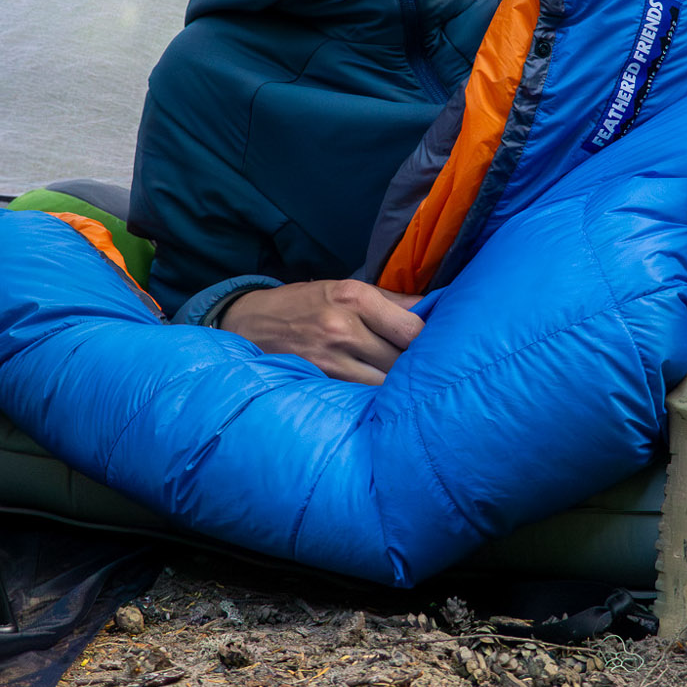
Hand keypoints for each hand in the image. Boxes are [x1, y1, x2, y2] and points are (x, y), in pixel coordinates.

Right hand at [219, 279, 423, 384]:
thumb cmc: (302, 303)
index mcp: (354, 297)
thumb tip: (433, 308)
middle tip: (427, 371)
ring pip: (386, 384)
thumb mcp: (342, 288)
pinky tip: (379, 397)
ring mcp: (330, 360)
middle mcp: (343, 328)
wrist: (247, 323)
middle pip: (404, 360)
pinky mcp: (319, 383)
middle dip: (418, 367)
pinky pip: (361, 397)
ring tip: (405, 387)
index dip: (431, 342)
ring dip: (398, 388)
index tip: (438, 347)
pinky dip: (373, 398)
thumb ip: (390, 300)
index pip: (414, 328)